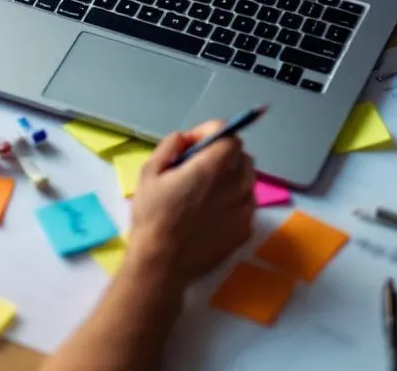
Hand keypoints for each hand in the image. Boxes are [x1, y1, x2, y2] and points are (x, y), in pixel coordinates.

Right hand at [127, 120, 255, 288]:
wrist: (162, 264)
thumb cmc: (152, 217)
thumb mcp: (149, 172)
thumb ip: (170, 145)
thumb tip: (186, 138)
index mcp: (213, 165)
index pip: (229, 135)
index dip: (211, 133)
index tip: (194, 145)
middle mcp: (237, 183)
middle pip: (241, 156)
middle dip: (222, 154)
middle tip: (198, 168)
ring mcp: (245, 208)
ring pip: (247, 180)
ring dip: (231, 177)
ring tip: (205, 193)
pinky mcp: (247, 229)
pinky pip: (246, 204)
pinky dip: (234, 201)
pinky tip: (212, 214)